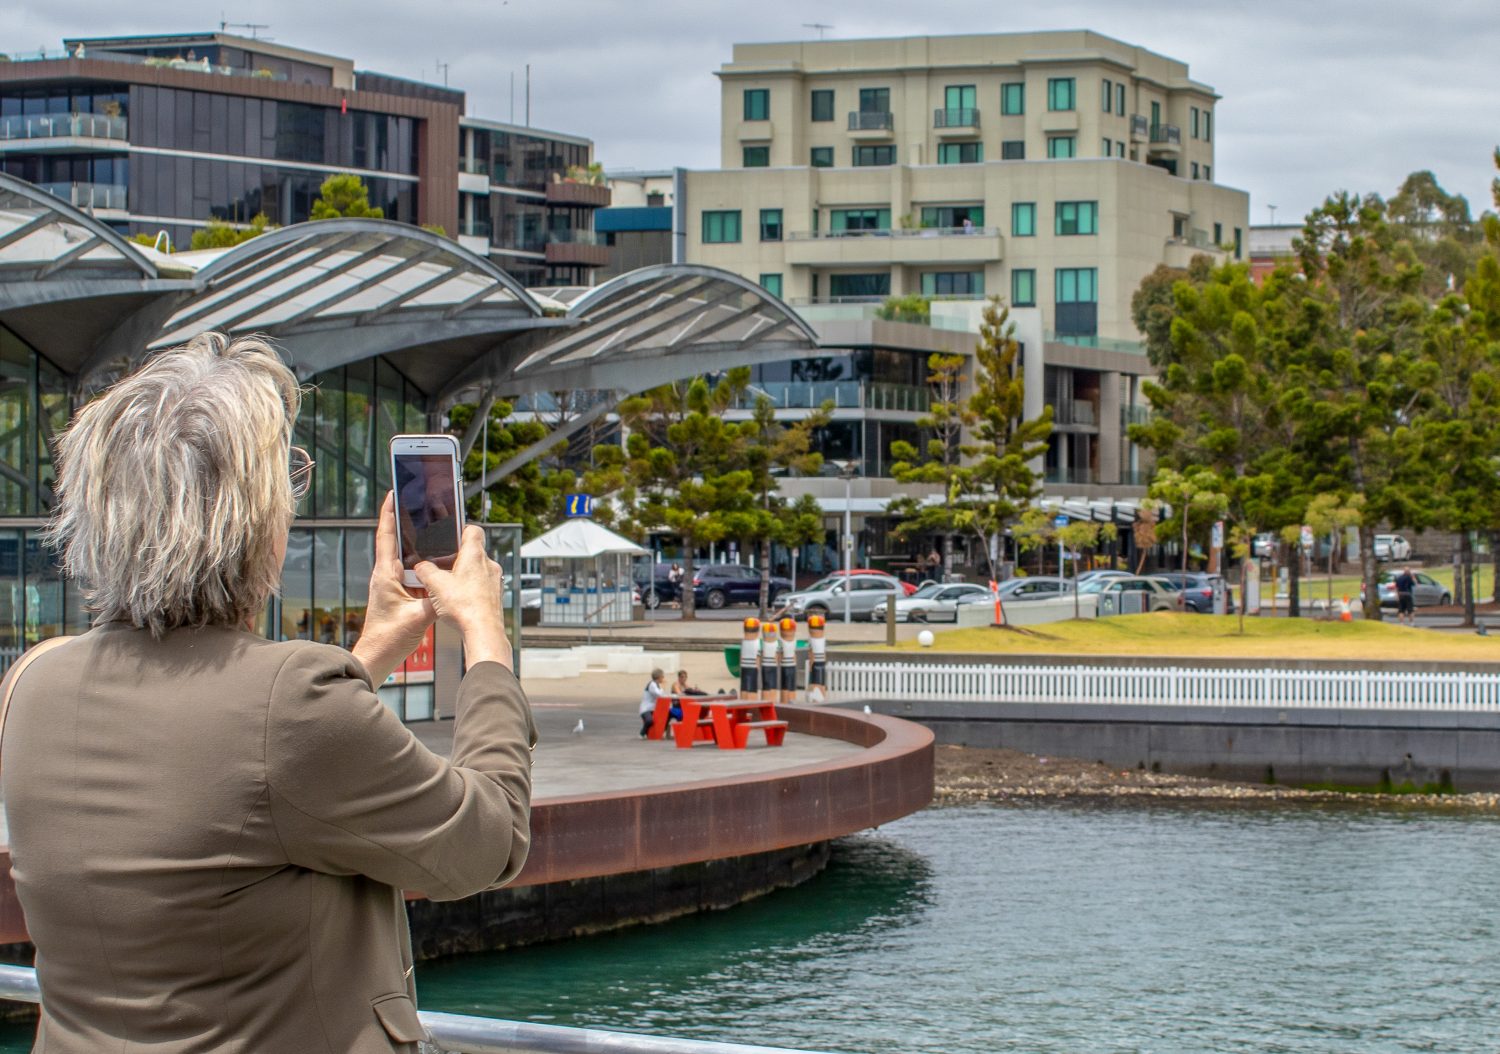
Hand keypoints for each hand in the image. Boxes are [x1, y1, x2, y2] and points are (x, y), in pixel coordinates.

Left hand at [351, 493, 437, 683]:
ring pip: (405, 556)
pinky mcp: (398, 593)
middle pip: (395, 541)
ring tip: (430, 527)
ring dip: (416, 542)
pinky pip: (411, 572)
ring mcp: (391, 583)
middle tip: (418, 504)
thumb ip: (436, 601)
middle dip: (405, 521)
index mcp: (386, 574)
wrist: (376, 656)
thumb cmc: (389, 637)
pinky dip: (422, 563)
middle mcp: (386, 575)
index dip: (389, 513)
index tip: (394, 493)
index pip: (387, 536)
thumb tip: (453, 587)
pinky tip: (436, 560)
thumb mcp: (417, 618)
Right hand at [414, 524, 511, 669]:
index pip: (473, 530)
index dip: (461, 531)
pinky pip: (481, 586)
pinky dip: (469, 589)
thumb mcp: (435, 584)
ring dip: (461, 575)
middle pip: (472, 553)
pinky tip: (457, 601)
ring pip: (476, 570)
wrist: (483, 632)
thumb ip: (425, 571)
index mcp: (475, 555)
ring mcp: (494, 581)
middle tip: (439, 568)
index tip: (451, 536)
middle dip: (454, 559)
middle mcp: (489, 565)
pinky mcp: (495, 596)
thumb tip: (422, 567)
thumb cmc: (464, 606)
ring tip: (446, 587)